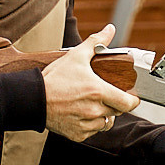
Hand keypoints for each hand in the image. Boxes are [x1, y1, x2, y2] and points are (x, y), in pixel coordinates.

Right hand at [42, 25, 138, 142]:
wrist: (32, 99)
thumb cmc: (53, 79)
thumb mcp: (76, 56)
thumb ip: (96, 42)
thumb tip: (110, 30)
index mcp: (98, 92)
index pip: (128, 103)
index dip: (132, 100)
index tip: (129, 96)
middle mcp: (94, 110)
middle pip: (117, 112)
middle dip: (114, 104)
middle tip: (105, 95)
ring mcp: (86, 124)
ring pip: (105, 123)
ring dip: (103, 116)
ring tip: (91, 104)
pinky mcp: (77, 135)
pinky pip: (92, 132)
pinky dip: (89, 125)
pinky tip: (80, 113)